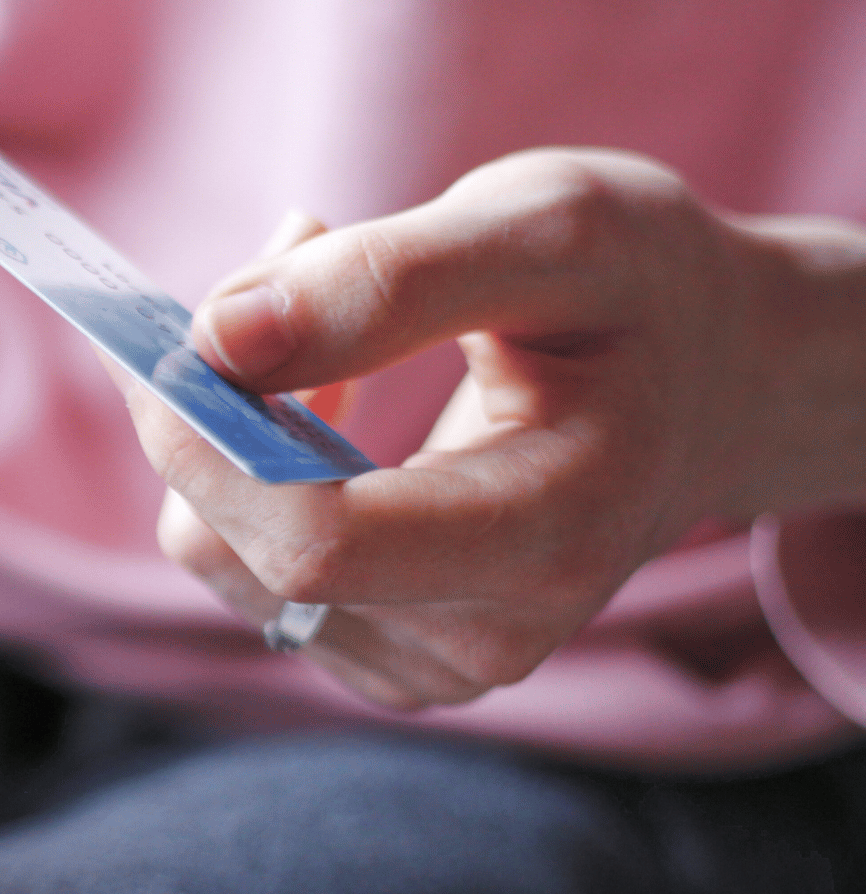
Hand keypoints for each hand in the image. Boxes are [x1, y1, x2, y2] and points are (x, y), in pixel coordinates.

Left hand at [122, 150, 865, 711]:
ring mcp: (431, 665)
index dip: (208, 439)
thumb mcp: (551, 227)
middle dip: (210, 414)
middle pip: (248, 557)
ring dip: (227, 432)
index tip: (177, 331)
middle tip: (268, 275)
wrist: (717, 385)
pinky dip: (245, 473)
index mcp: (550, 537)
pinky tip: (325, 403)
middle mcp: (486, 639)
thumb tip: (218, 334)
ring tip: (330, 330)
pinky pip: (243, 567)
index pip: (316, 541)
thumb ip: (388, 279)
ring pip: (223, 558)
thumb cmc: (645, 291)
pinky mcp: (384, 656)